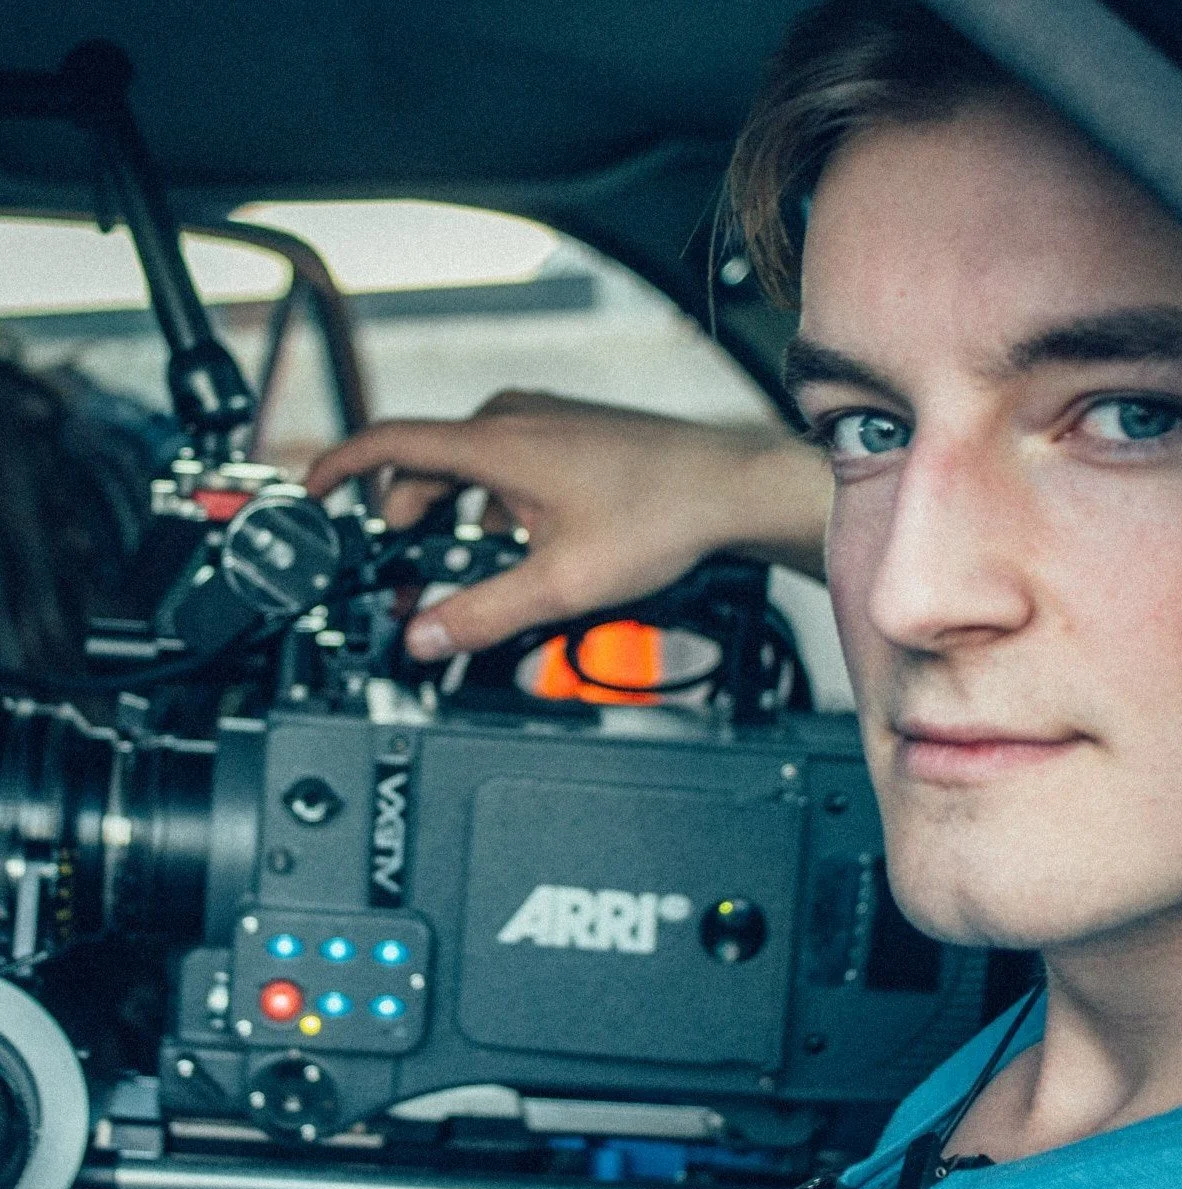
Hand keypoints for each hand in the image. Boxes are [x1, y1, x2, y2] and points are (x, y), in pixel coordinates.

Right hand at [307, 391, 828, 658]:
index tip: (312, 494)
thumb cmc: (659, 515)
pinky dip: (498, 506)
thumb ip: (480, 615)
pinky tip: (528, 549)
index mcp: (494, 442)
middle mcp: (514, 419)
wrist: (730, 490)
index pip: (386, 443)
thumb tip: (423, 636)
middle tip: (412, 578)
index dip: (338, 470)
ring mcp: (544, 423)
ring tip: (480, 573)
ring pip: (470, 470)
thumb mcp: (558, 583)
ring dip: (459, 519)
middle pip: (426, 467)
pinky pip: (508, 467)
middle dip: (409, 524)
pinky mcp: (570, 436)